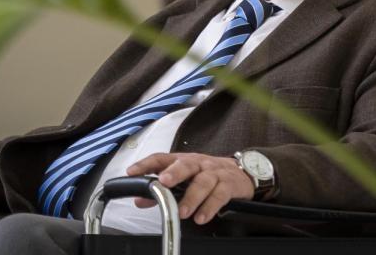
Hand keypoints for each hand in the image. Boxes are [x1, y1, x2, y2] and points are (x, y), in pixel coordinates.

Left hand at [126, 152, 254, 224]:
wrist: (243, 172)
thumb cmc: (209, 175)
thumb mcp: (186, 179)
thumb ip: (162, 190)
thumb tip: (139, 200)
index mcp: (185, 161)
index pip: (163, 158)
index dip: (147, 164)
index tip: (132, 171)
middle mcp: (200, 164)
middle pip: (186, 164)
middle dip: (175, 172)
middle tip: (164, 182)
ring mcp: (216, 173)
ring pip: (204, 181)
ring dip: (192, 197)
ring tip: (182, 211)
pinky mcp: (230, 184)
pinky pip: (220, 195)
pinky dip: (210, 206)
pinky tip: (202, 216)